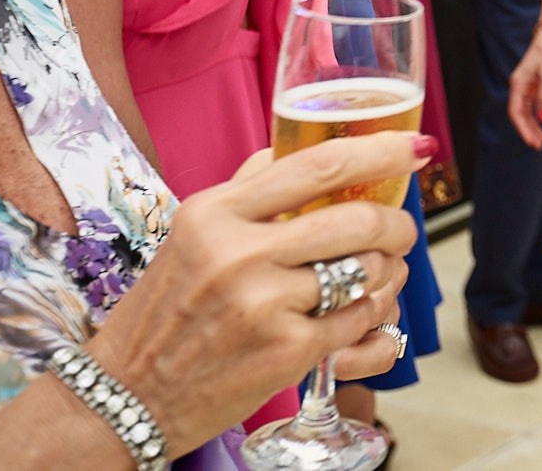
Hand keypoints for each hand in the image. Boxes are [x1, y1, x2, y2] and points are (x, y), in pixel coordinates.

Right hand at [84, 133, 425, 453]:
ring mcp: (264, 305)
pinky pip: (360, 320)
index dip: (379, 152)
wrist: (127, 395)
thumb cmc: (166, 311)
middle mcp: (239, 254)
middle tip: (400, 230)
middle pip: (358, 219)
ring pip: (368, 270)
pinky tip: (353, 318)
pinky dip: (370, 317)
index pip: (317, 166)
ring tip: (374, 277)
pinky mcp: (287, 352)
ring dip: (387, 272)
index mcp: (216, 213)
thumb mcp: (192, 234)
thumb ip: (248, 189)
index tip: (414, 147)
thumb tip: (300, 145)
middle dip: (397, 223)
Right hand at [508, 18, 541, 149]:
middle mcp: (520, 86)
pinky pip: (537, 103)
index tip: (531, 142)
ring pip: (529, 110)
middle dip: (529, 130)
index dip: (522, 129)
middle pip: (521, 114)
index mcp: (518, 85)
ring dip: (536, 124)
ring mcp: (528, 85)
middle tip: (538, 146)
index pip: (516, 113)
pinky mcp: (537, 83)